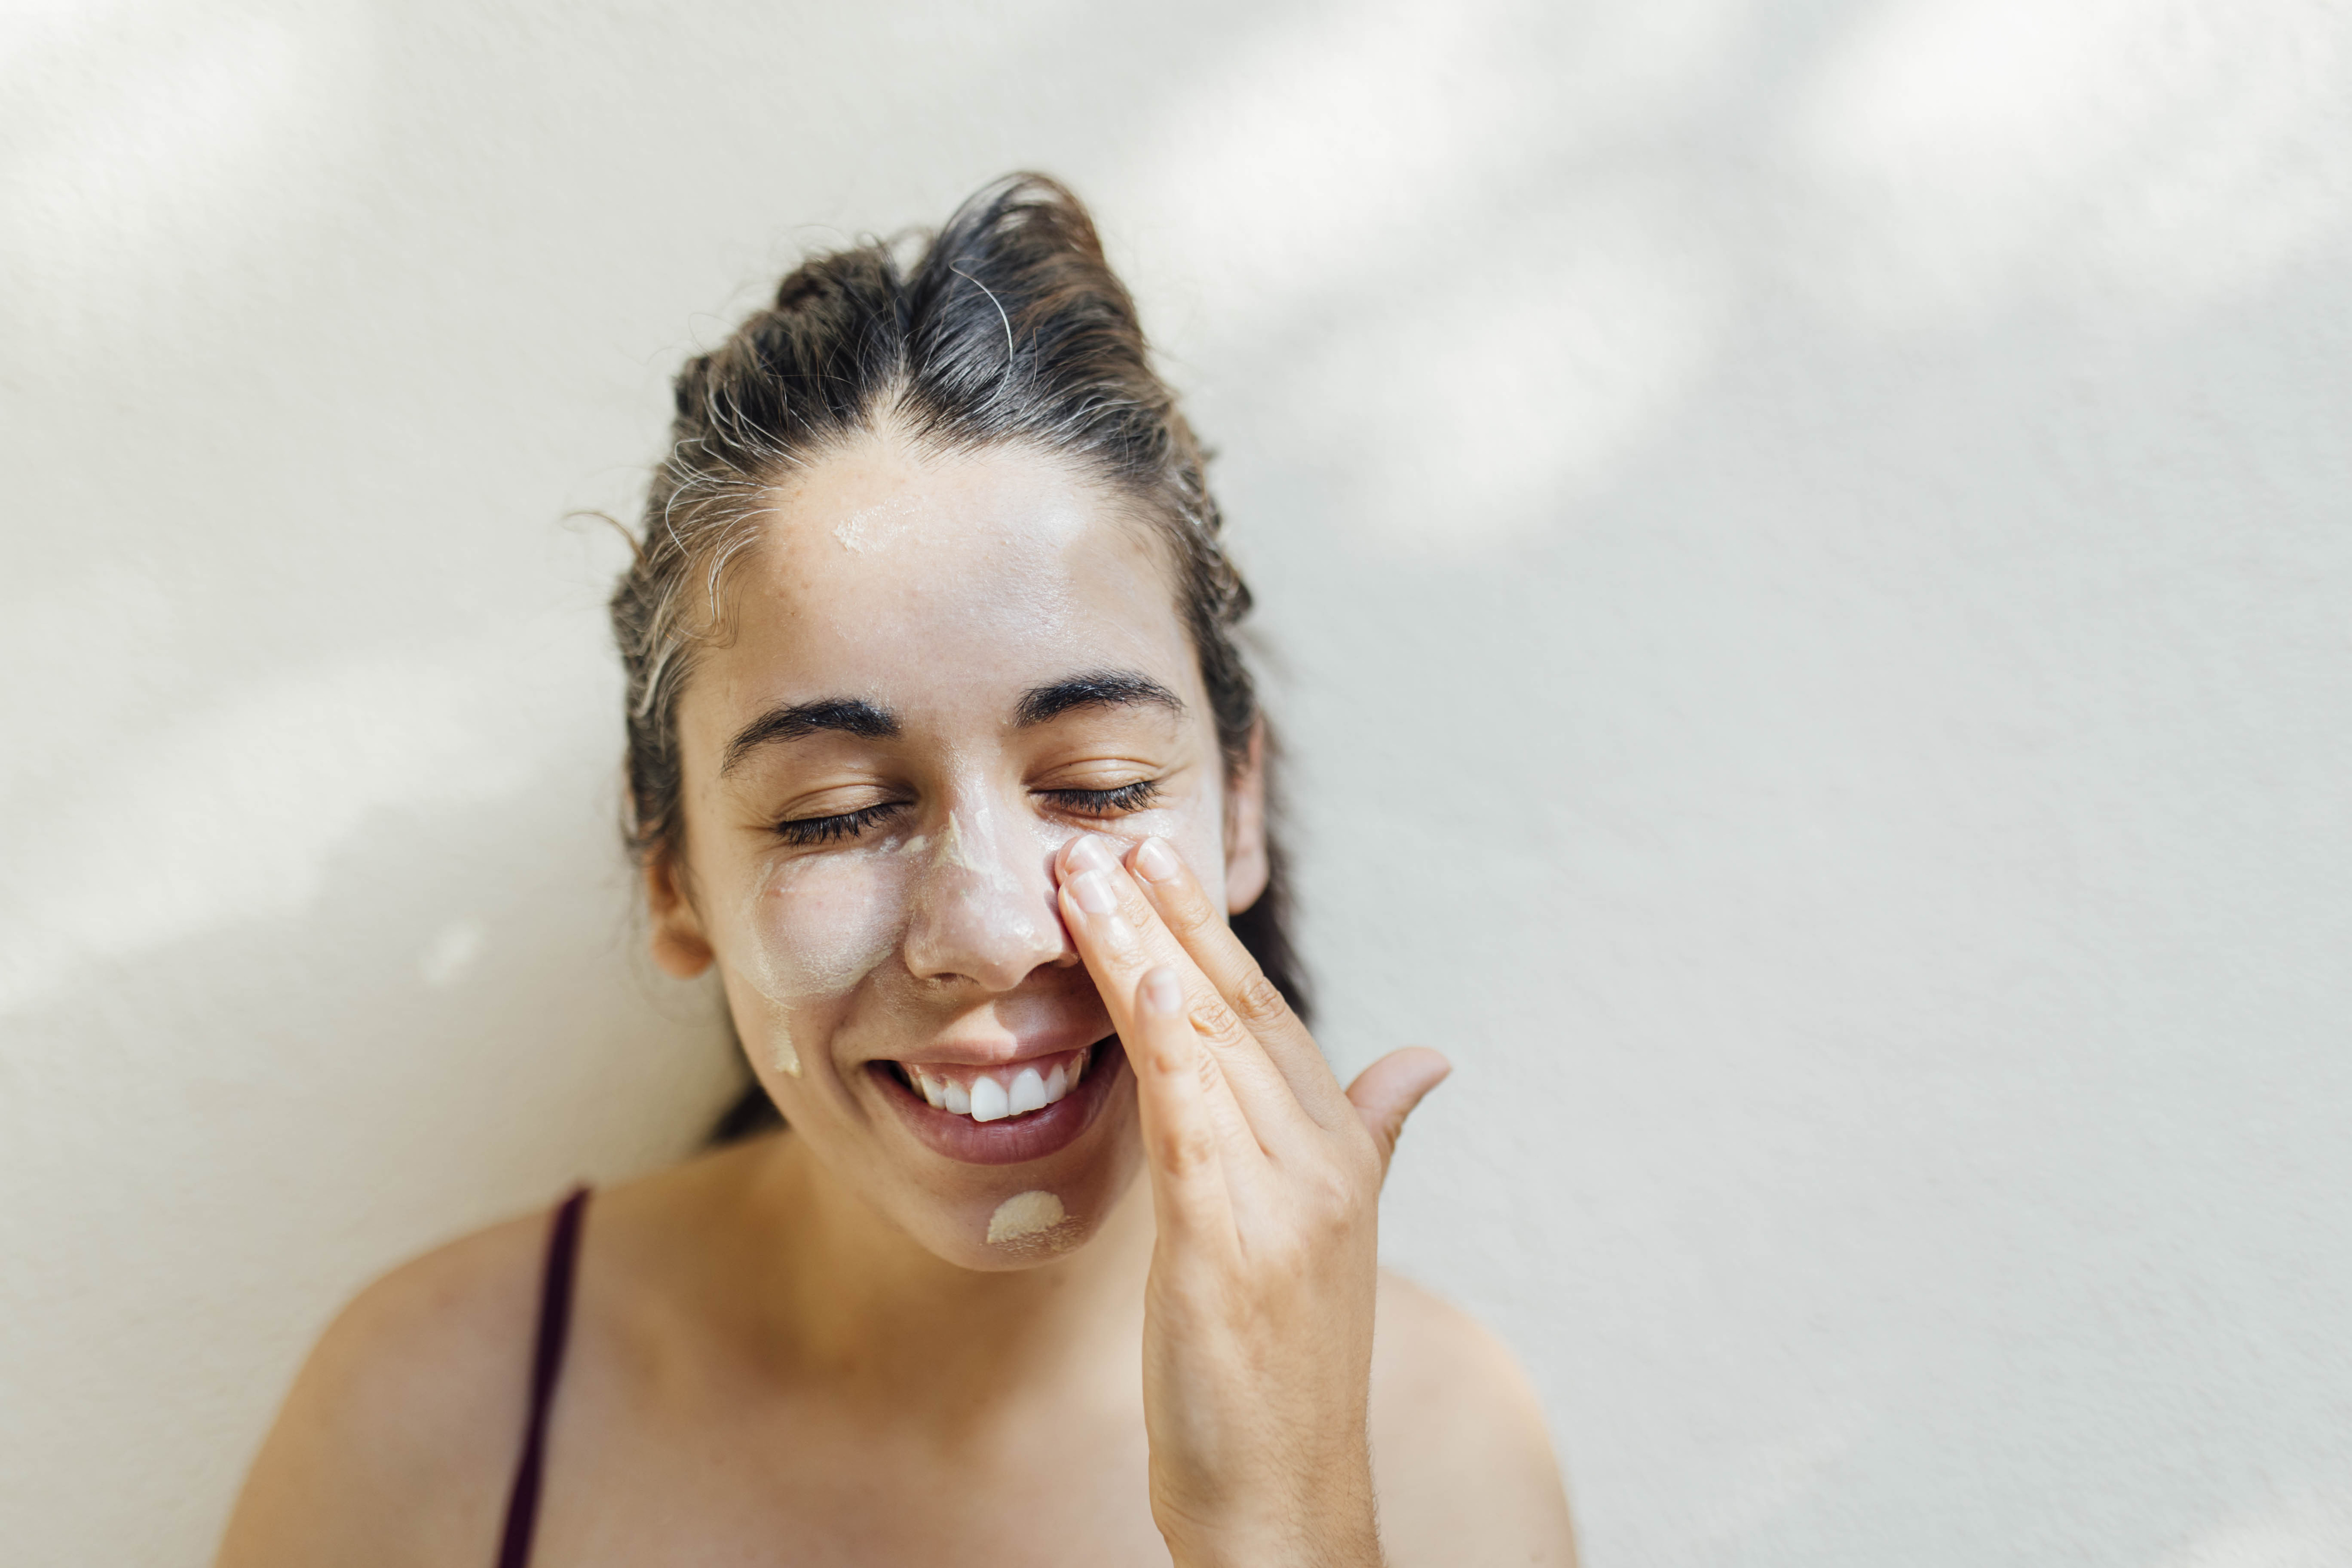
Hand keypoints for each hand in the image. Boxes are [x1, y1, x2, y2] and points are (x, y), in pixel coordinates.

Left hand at [1056, 833, 1449, 1567]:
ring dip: (1141, 952)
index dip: (1209, 934)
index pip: (1265, 1016)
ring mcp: (1283, 1200)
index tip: (1155, 861)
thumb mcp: (1329, 1239)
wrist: (1288, 1500)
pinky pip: (1197, 1123)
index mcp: (1339, 1154)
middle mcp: (1321, 1161)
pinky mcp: (1232, 1245)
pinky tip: (1139, 980)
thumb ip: (1373, 1133)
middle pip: (1235, 1011)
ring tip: (1086, 877)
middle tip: (1109, 836)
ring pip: (1205, 1046)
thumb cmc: (1287, 1372)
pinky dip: (1170, 1045)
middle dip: (1169, 917)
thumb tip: (1426, 1058)